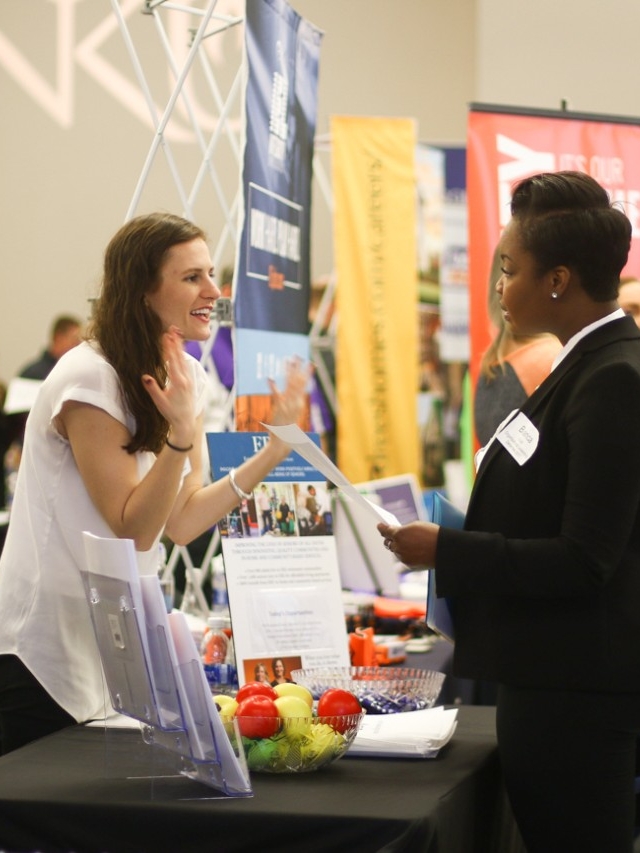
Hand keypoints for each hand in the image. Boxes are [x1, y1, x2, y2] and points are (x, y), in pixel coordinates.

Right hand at [141, 326, 195, 444]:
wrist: (185, 422)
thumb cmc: (171, 412)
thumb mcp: (159, 402)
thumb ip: (152, 388)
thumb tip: (144, 376)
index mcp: (178, 382)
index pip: (173, 361)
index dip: (169, 348)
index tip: (166, 336)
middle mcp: (186, 379)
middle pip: (180, 357)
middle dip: (176, 343)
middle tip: (172, 330)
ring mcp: (189, 380)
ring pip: (184, 360)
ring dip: (180, 347)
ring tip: (176, 335)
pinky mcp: (190, 382)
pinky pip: (186, 365)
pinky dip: (183, 356)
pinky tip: (181, 351)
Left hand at [267, 357, 310, 427]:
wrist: (285, 440)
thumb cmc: (286, 427)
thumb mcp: (290, 412)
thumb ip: (291, 402)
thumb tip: (292, 395)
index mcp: (299, 402)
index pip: (304, 384)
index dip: (307, 372)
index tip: (310, 362)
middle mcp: (296, 401)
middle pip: (298, 381)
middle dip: (298, 368)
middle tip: (298, 356)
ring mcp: (289, 404)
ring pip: (290, 384)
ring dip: (288, 372)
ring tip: (288, 360)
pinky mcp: (280, 408)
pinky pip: (276, 395)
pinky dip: (272, 386)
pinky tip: (269, 378)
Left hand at [377, 520, 439, 568]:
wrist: (443, 549)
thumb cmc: (432, 534)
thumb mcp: (416, 526)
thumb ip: (403, 529)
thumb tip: (397, 532)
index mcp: (399, 534)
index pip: (385, 531)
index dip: (382, 528)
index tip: (380, 526)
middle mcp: (398, 546)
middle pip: (388, 542)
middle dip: (389, 538)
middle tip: (390, 535)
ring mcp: (402, 557)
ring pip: (395, 551)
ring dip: (398, 547)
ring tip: (403, 543)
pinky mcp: (408, 564)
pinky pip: (403, 558)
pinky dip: (405, 554)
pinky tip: (410, 551)